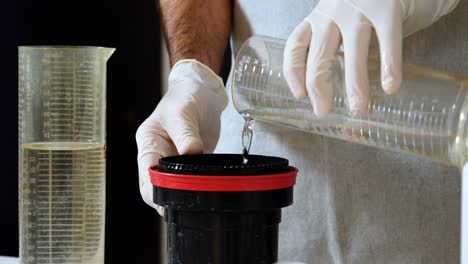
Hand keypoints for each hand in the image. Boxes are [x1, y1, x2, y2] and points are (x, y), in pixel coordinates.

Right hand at [135, 59, 227, 212]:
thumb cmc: (186, 97)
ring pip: (172, 187)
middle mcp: (158, 155)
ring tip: (194, 205)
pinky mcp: (191, 164)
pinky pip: (190, 181)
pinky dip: (195, 189)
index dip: (155, 189)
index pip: (146, 173)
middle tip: (185, 208)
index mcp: (149, 143)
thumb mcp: (183, 113)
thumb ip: (186, 134)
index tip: (169, 199)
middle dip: (166, 199)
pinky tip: (205, 195)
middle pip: (155, 186)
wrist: (203, 92)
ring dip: (181, 196)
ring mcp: (174, 161)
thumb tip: (191, 153)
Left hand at [283, 0, 458, 116]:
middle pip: (319, 55)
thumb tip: (328, 89)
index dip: (293, 72)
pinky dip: (388, 66)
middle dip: (320, 89)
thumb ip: (336, 47)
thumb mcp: (343, 22)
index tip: (300, 95)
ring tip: (359, 109)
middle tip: (324, 111)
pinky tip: (390, 86)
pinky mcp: (388, 6)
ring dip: (355, 86)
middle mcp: (333, 12)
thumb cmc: (371, 7)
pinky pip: (387, 40)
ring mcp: (359, 9)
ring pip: (352, 52)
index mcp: (319, 17)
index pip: (296, 45)